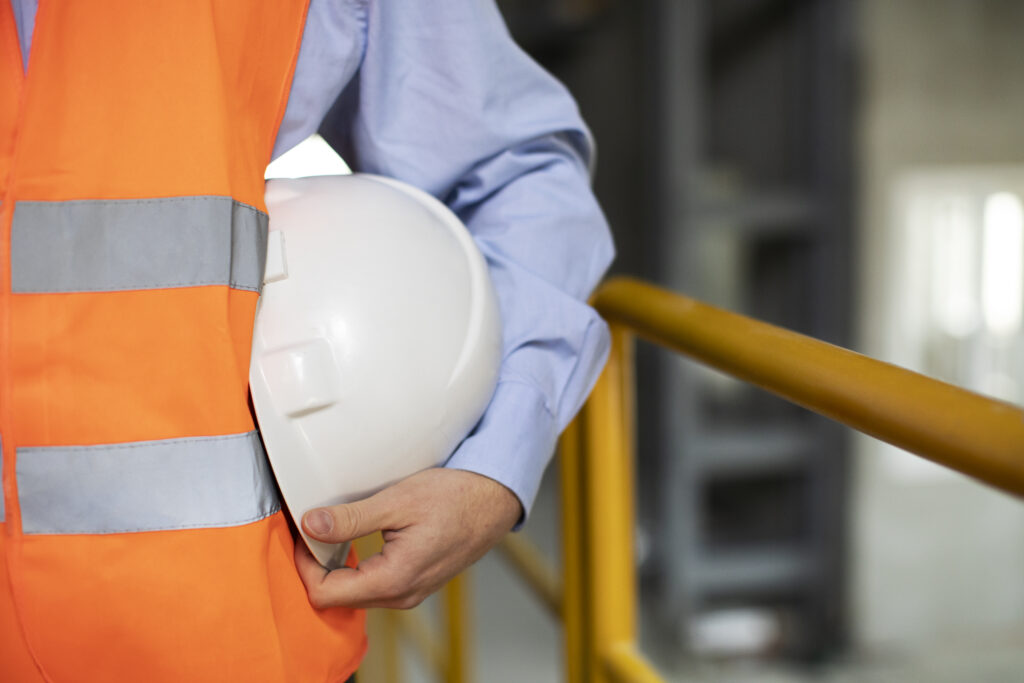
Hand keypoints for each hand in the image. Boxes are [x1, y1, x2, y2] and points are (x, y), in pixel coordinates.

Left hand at [294, 467, 522, 609]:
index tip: (303, 532)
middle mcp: (401, 595)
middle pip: (338, 597)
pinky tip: (355, 540)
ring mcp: (410, 592)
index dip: (304, 564)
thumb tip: (310, 525)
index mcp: (394, 579)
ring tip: (331, 531)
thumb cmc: (456, 497)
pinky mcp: (415, 582)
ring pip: (355, 593)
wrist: (494, 500)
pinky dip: (356, 567)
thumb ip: (351, 519)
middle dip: (316, 565)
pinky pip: (374, 586)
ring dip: (336, 566)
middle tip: (311, 529)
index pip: (326, 593)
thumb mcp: (397, 501)